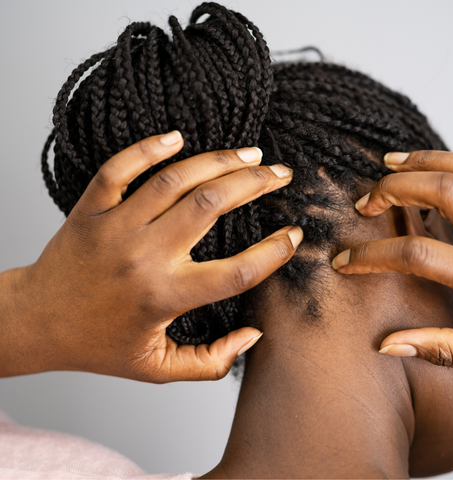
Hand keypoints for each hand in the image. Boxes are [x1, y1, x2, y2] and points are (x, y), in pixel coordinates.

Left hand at [0, 131, 301, 381]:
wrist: (37, 322)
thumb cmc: (98, 346)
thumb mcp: (157, 369)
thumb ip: (211, 362)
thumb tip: (253, 336)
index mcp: (164, 296)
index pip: (236, 272)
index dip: (273, 253)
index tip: (293, 235)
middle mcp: (144, 256)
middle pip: (212, 206)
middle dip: (255, 184)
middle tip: (280, 174)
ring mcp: (116, 227)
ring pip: (175, 181)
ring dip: (218, 161)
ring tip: (249, 154)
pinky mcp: (92, 209)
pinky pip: (120, 168)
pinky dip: (149, 148)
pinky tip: (177, 137)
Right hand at [331, 150, 452, 371]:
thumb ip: (446, 348)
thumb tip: (386, 344)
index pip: (413, 253)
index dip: (370, 256)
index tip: (344, 262)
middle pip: (439, 190)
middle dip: (393, 189)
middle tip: (366, 203)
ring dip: (423, 160)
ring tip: (390, 162)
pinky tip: (437, 165)